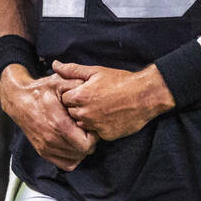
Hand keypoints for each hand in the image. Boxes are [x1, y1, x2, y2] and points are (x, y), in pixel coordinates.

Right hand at [0, 65, 95, 170]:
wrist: (19, 100)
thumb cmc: (41, 90)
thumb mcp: (59, 82)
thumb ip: (77, 84)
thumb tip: (92, 88)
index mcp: (59, 124)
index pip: (86, 144)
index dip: (94, 135)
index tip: (90, 125)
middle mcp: (52, 139)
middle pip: (83, 152)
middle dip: (89, 142)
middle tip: (87, 130)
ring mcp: (46, 147)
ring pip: (75, 159)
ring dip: (81, 149)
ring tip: (79, 135)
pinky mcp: (42, 151)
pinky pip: (66, 164)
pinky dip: (72, 157)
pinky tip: (72, 144)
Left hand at [55, 61, 174, 140]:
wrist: (145, 96)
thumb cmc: (121, 81)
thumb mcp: (96, 71)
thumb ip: (72, 70)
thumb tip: (55, 65)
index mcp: (80, 96)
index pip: (64, 99)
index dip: (73, 94)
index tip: (83, 91)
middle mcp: (85, 113)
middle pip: (71, 112)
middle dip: (78, 106)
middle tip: (93, 99)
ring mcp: (95, 126)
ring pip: (81, 124)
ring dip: (86, 117)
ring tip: (100, 107)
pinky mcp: (106, 135)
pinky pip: (95, 132)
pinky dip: (99, 126)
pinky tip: (108, 116)